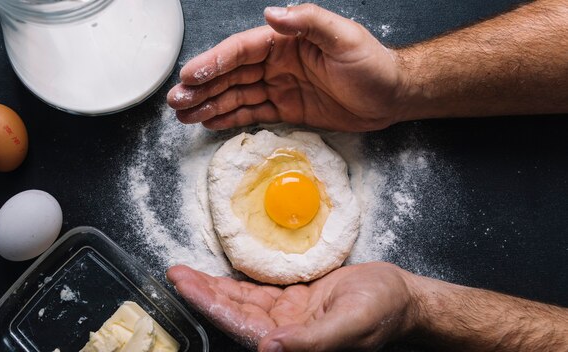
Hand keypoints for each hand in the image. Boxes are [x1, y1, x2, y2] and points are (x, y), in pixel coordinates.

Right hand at [167, 4, 408, 131]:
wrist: (391, 97)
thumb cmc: (372, 64)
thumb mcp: (344, 37)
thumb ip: (308, 22)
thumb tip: (271, 14)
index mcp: (285, 41)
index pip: (241, 51)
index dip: (214, 63)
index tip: (191, 76)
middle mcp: (277, 62)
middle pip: (231, 74)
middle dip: (202, 87)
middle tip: (176, 100)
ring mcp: (279, 86)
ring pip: (237, 95)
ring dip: (209, 103)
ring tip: (183, 114)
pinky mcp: (286, 109)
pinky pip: (252, 113)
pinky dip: (230, 117)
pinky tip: (209, 121)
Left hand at [167, 262, 417, 350]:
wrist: (402, 297)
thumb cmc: (383, 310)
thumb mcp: (352, 324)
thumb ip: (312, 340)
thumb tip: (266, 347)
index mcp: (295, 344)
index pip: (241, 325)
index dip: (210, 306)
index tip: (184, 286)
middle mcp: (285, 334)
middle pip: (233, 313)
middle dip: (202, 294)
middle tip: (174, 274)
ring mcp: (288, 318)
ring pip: (241, 302)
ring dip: (213, 288)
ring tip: (184, 272)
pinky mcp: (294, 302)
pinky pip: (258, 292)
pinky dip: (235, 284)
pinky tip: (216, 277)